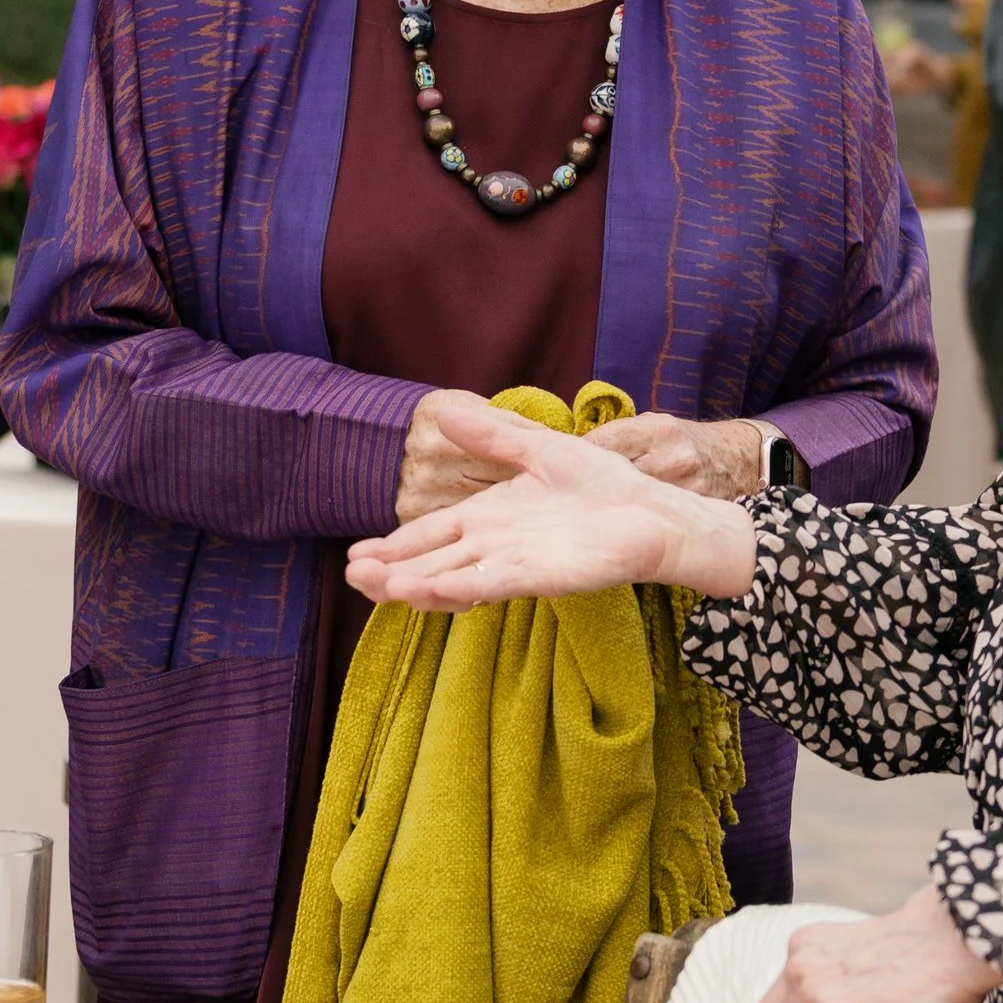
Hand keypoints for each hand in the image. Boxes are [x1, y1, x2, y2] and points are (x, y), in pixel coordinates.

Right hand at [353, 403, 756, 609]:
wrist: (650, 509)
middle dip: (390, 570)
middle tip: (351, 575)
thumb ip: (492, 435)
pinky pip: (491, 584)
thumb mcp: (538, 449)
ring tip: (376, 586)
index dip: (394, 545)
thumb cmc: (600, 484)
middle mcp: (494, 547)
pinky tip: (426, 591)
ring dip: (414, 585)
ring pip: (452, 579)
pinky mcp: (539, 577)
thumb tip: (444, 411)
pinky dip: (456, 589)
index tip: (355, 554)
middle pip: (432, 563)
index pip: (431, 535)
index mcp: (489, 518)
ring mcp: (514, 564)